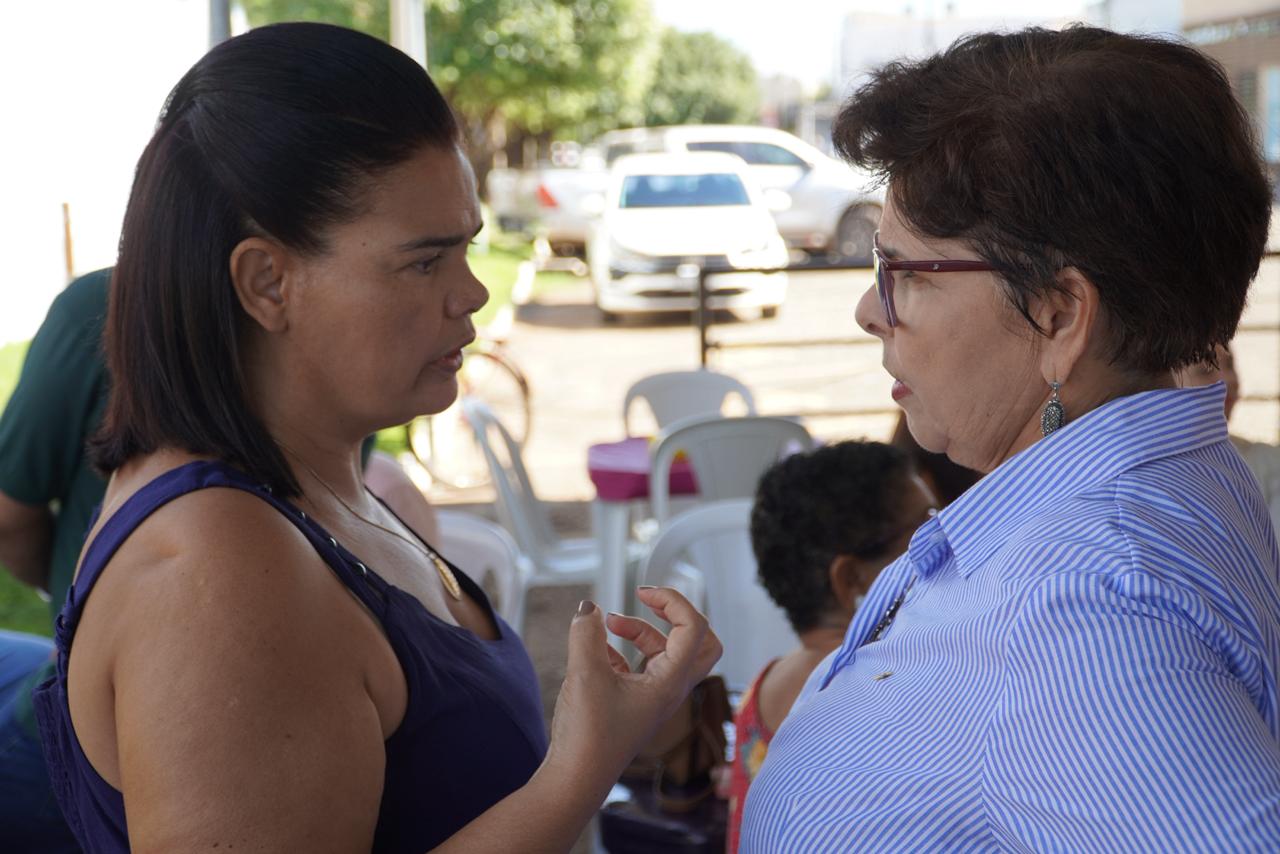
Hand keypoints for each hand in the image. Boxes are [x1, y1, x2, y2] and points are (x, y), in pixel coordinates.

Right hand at [543, 587, 720, 792]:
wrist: (575, 779)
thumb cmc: (588, 735)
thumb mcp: (585, 674)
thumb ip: (587, 633)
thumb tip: (589, 608)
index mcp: (670, 683)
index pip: (694, 628)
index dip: (673, 601)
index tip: (641, 592)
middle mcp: (669, 690)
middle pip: (700, 643)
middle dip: (676, 615)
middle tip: (647, 600)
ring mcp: (654, 698)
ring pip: (665, 653)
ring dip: (641, 631)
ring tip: (606, 624)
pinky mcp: (635, 704)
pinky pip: (641, 668)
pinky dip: (623, 651)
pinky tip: (596, 651)